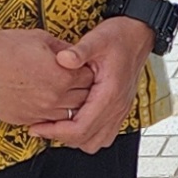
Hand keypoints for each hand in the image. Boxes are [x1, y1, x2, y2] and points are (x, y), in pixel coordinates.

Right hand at [0, 24, 81, 135]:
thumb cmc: (7, 46)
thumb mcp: (42, 39)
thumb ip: (64, 49)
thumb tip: (76, 55)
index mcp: (62, 77)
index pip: (89, 80)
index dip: (87, 72)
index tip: (83, 68)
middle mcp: (53, 99)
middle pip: (82, 101)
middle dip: (82, 91)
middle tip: (77, 82)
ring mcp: (37, 112)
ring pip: (65, 116)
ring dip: (68, 106)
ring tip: (63, 93)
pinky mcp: (22, 120)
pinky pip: (44, 122)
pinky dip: (49, 114)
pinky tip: (45, 102)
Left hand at [44, 16, 155, 150]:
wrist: (138, 36)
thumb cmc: (119, 37)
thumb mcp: (97, 39)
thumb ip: (79, 50)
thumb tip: (61, 59)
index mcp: (109, 93)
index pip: (81, 128)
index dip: (56, 132)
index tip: (38, 127)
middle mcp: (117, 107)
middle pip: (87, 140)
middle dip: (61, 137)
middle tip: (42, 126)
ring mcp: (119, 111)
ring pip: (96, 142)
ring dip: (76, 138)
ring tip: (59, 124)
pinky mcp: (118, 110)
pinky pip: (104, 135)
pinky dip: (88, 135)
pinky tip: (76, 120)